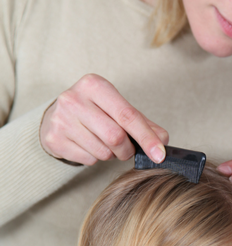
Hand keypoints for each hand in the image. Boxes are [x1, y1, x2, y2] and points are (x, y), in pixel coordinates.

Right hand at [40, 74, 168, 165]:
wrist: (55, 117)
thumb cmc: (94, 111)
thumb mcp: (117, 109)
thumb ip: (142, 123)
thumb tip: (163, 140)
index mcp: (94, 85)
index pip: (127, 115)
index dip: (146, 137)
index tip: (159, 154)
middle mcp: (74, 99)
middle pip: (115, 137)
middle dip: (126, 149)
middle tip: (125, 149)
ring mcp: (61, 119)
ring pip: (102, 151)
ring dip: (111, 155)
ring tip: (103, 144)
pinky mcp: (54, 139)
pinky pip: (88, 160)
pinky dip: (95, 159)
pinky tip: (88, 146)